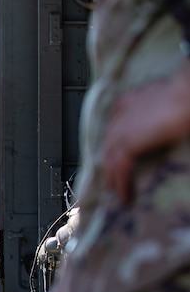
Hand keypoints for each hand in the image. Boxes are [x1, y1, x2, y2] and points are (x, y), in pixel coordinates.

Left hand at [102, 61, 189, 203]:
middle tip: (111, 182)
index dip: (114, 146)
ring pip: (111, 160)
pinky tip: (124, 196)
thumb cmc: (184, 96)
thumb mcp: (167, 101)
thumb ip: (157, 113)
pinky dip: (121, 184)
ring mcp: (122, 130)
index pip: (115, 129)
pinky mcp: (128, 143)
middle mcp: (121, 116)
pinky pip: (120, 168)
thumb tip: (163, 126)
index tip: (114, 160)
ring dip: (113, 180)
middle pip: (109, 146)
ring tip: (116, 194)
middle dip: (109, 166)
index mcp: (128, 103)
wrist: (186, 94)